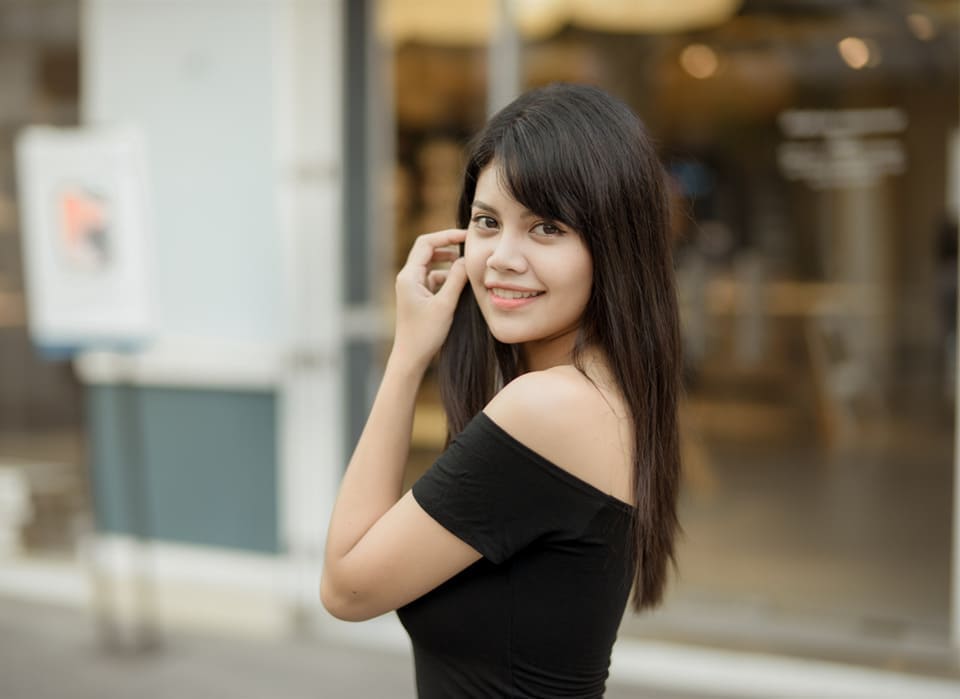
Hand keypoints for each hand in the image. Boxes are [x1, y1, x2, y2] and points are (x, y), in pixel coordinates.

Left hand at [392, 229, 468, 370]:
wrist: (411, 358)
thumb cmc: (425, 334)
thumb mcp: (445, 305)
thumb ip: (456, 279)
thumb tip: (466, 259)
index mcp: (409, 276)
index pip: (427, 243)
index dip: (447, 236)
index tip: (466, 236)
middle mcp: (408, 278)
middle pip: (428, 251)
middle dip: (449, 248)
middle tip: (470, 248)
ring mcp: (412, 287)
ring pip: (433, 266)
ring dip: (450, 265)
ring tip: (468, 269)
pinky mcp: (419, 297)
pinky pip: (434, 279)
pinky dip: (448, 279)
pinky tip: (462, 287)